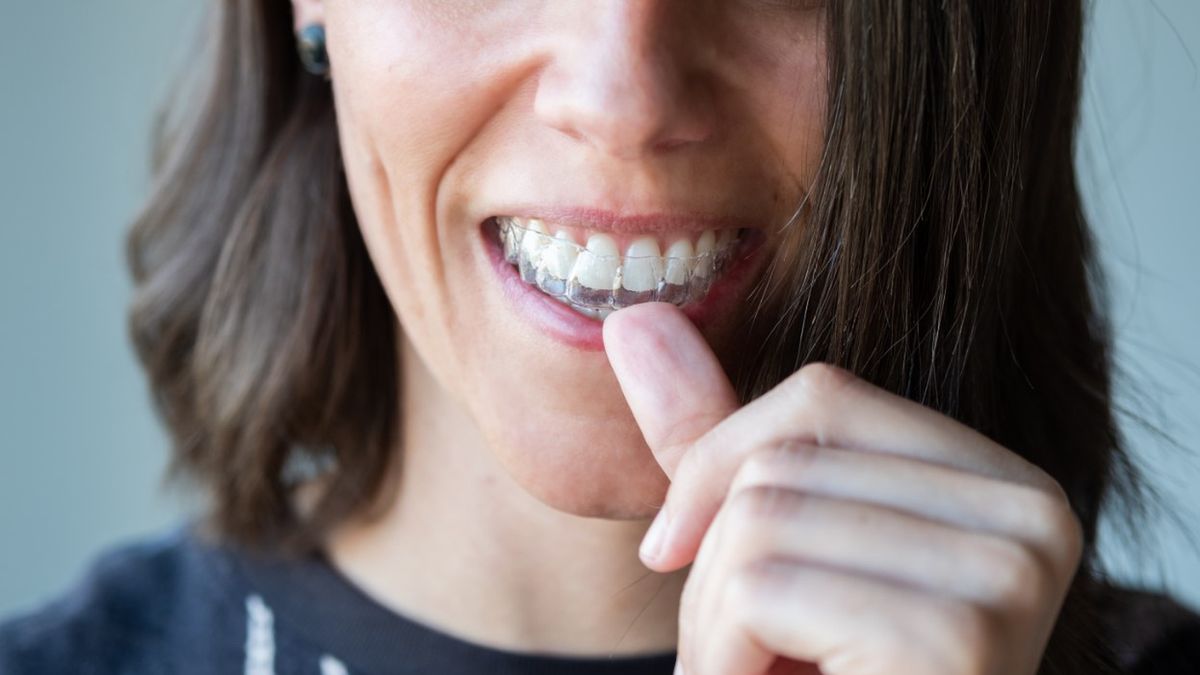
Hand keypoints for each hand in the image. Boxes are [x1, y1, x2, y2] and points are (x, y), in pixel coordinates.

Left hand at [603, 303, 1083, 674]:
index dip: (719, 467)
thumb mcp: (767, 553)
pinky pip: (760, 585)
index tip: (678, 550)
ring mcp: (1009, 572)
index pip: (821, 394)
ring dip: (716, 623)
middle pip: (783, 459)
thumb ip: (716, 443)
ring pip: (760, 516)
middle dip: (717, 566)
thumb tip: (634, 319)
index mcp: (1000, 481)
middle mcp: (1032, 513)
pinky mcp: (957, 631)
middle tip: (752, 655)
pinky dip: (728, 658)